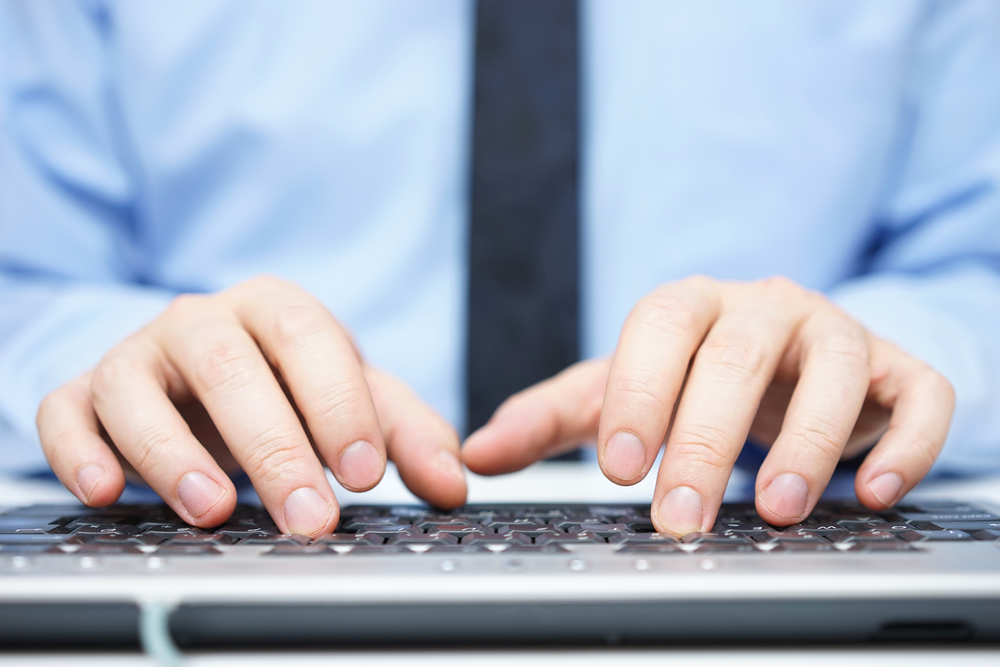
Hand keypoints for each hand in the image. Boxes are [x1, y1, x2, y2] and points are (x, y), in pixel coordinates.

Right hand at [37, 276, 466, 534]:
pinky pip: (67, 411)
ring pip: (139, 386)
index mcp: (278, 309)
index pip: (310, 340)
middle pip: (231, 368)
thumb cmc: (288, 385)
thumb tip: (454, 482)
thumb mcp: (354, 400)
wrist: (207, 373)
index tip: (363, 473)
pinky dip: (80, 449)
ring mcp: (139, 353)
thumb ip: (407, 435)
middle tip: (310, 518)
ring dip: (173, 452)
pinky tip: (107, 491)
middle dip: (273, 447)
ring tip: (215, 510)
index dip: (337, 404)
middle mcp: (204, 321)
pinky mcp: (86, 392)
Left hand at [463, 276, 952, 534]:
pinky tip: (871, 493)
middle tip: (679, 518)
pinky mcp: (898, 368)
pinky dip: (904, 440)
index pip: (660, 326)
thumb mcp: (620, 392)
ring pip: (835, 367)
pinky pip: (918, 392)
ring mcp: (836, 333)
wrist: (784, 361)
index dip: (640, 391)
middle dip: (706, 440)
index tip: (621, 469)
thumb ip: (549, 419)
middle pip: (738, 356)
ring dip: (809, 441)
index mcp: (691, 306)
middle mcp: (764, 307)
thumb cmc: (691, 378)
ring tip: (776, 509)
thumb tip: (473, 454)